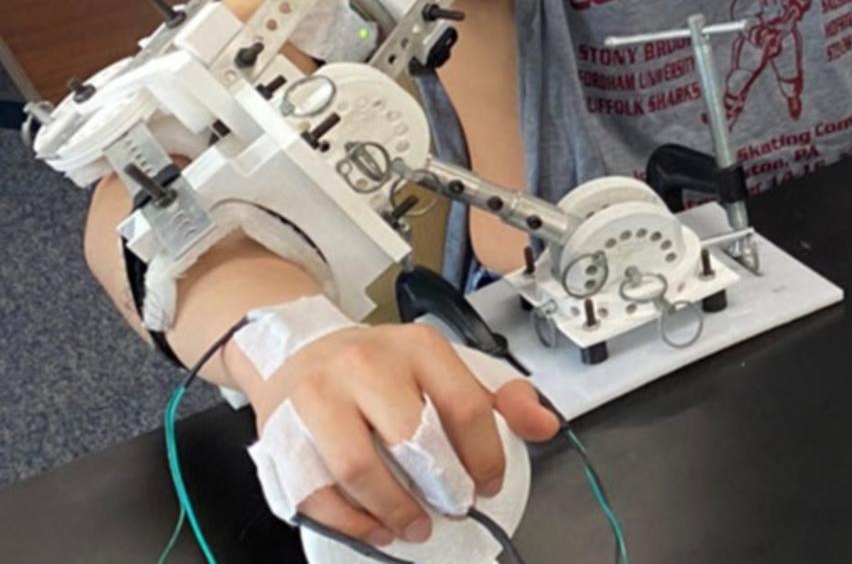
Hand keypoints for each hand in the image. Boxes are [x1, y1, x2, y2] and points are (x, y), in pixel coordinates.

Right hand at [239, 322, 558, 547]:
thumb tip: (545, 426)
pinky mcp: (281, 432)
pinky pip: (315, 490)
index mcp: (418, 346)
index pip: (465, 405)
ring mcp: (319, 396)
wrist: (300, 350)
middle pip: (412, 438)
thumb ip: (501, 397)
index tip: (488, 484)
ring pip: (359, 467)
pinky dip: (348, 520)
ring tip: (413, 526)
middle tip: (452, 508)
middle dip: (440, 486)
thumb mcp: (446, 366)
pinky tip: (372, 528)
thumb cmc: (382, 367)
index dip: (484, 455)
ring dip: (393, 510)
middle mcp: (366, 364)